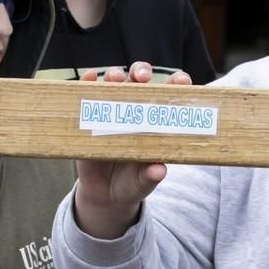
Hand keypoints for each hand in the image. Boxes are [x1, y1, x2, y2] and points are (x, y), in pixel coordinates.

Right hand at [73, 62, 191, 238]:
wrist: (105, 196)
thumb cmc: (132, 183)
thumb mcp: (142, 182)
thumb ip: (150, 176)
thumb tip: (159, 170)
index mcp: (155, 121)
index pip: (169, 95)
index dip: (176, 83)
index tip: (181, 81)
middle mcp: (134, 110)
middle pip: (140, 81)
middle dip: (142, 72)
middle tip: (142, 77)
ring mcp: (111, 112)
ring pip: (114, 83)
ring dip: (114, 75)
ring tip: (114, 78)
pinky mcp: (89, 118)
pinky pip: (87, 95)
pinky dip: (87, 82)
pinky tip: (88, 78)